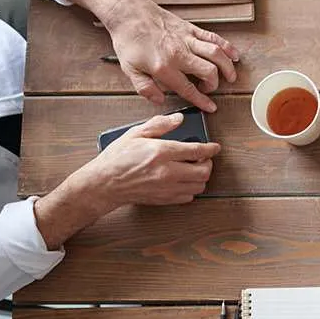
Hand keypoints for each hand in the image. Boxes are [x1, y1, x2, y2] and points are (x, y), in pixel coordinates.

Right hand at [64, 113, 220, 210]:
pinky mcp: (164, 199)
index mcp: (161, 152)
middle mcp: (167, 172)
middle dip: (208, 163)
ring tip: (194, 169)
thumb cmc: (117, 158)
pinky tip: (183, 180)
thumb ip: (160, 125)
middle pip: (204, 171)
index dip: (210, 148)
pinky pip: (188, 197)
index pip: (197, 150)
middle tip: (203, 158)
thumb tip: (179, 119)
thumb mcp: (135, 134)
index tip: (215, 147)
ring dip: (201, 177)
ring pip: (199, 186)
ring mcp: (166, 188)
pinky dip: (191, 189)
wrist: (104, 184)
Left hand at [103, 0, 240, 111]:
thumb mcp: (129, 69)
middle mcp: (179, 53)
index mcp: (163, 67)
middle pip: (209, 71)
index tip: (210, 107)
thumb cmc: (129, 40)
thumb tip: (159, 100)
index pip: (188, 88)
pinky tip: (233, 55)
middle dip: (214, 84)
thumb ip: (145, 88)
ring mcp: (187, 39)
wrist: (130, 13)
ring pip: (216, 54)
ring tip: (231, 76)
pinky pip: (214, 38)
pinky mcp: (191, 29)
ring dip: (227, 67)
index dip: (202, 100)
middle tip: (210, 88)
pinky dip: (227, 47)